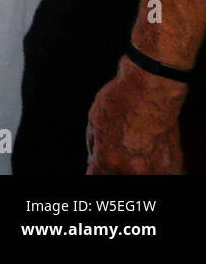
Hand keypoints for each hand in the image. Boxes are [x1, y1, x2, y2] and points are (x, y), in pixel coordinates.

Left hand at [85, 56, 186, 173]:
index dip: (95, 169)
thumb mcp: (94, 120)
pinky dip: (154, 165)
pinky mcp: (172, 164)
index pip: (96, 177)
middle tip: (120, 149)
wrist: (152, 88)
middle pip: (116, 177)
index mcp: (109, 159)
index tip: (97, 165)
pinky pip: (159, 172)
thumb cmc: (121, 100)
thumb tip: (92, 159)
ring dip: (135, 167)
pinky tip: (150, 149)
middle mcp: (132, 170)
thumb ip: (93, 145)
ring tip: (136, 146)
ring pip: (138, 176)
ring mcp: (155, 170)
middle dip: (114, 167)